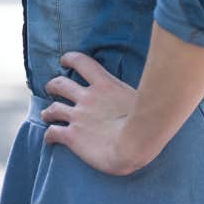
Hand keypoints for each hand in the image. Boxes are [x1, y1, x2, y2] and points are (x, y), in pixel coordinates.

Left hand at [42, 52, 142, 175]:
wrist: (135, 144)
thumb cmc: (148, 123)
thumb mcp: (143, 97)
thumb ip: (136, 92)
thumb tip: (156, 86)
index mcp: (104, 85)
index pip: (82, 62)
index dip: (70, 58)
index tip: (64, 60)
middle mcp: (87, 98)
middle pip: (61, 84)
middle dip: (52, 84)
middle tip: (50, 87)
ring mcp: (77, 116)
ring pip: (53, 108)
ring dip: (48, 111)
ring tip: (46, 113)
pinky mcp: (72, 136)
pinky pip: (53, 132)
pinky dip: (48, 135)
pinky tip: (49, 139)